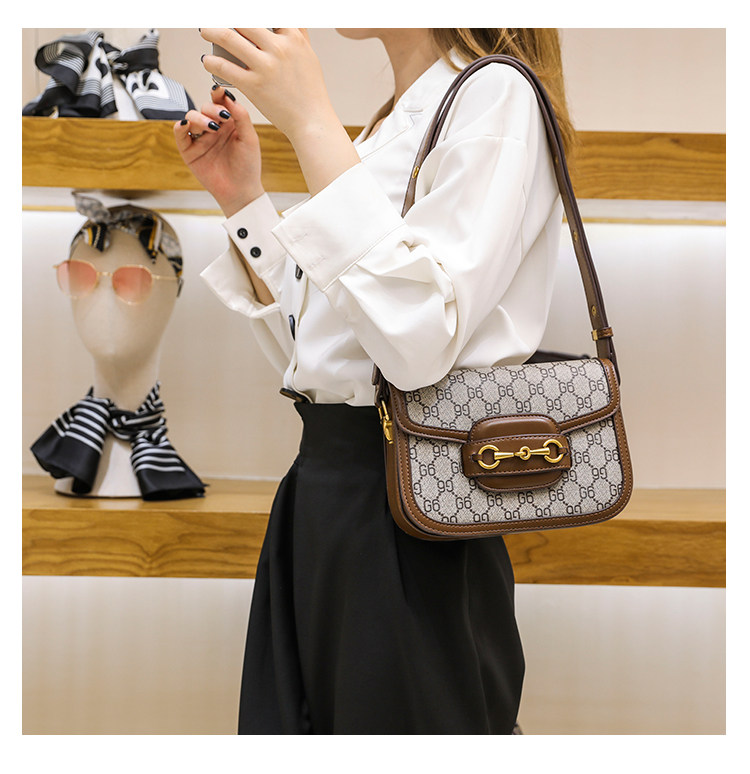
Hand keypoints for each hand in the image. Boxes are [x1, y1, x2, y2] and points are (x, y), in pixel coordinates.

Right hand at [174, 86, 264, 216]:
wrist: (241, 191)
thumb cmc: (248, 167)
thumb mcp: (249, 138)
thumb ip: (241, 116)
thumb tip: (229, 96)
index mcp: (228, 123)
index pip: (219, 103)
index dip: (217, 95)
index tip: (219, 91)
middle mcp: (213, 129)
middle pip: (204, 108)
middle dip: (211, 109)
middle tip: (221, 117)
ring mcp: (200, 139)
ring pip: (191, 118)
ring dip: (199, 118)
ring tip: (211, 127)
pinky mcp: (189, 152)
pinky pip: (180, 135)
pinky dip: (180, 127)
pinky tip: (185, 125)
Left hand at [199, 28, 360, 196]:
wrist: (311, 121)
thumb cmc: (311, 92)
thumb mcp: (309, 56)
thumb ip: (299, 34)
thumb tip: (291, 21)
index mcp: (293, 38)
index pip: (266, 12)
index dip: (247, 11)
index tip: (236, 15)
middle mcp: (279, 48)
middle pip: (242, 20)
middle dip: (224, 16)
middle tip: (215, 18)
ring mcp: (265, 67)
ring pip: (229, 38)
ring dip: (211, 31)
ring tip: (205, 31)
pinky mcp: (253, 86)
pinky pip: (225, 67)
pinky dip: (212, 61)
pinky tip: (208, 61)